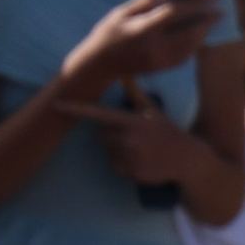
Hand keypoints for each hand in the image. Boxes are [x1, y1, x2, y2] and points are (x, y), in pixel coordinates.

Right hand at [64, 0, 220, 92]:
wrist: (98, 65)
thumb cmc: (107, 34)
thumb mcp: (119, 13)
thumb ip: (142, 2)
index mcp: (142, 30)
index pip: (174, 13)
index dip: (193, 3)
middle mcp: (154, 47)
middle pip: (189, 33)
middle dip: (206, 22)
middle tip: (219, 11)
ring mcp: (158, 60)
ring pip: (190, 47)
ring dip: (203, 34)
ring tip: (211, 22)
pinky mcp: (160, 68)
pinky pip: (184, 57)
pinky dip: (193, 45)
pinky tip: (198, 36)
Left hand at [72, 80, 193, 191]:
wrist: (187, 159)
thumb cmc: (167, 131)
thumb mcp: (152, 111)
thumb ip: (134, 93)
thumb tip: (125, 73)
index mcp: (132, 121)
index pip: (97, 113)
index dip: (76, 108)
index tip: (57, 105)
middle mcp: (129, 138)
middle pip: (101, 135)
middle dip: (110, 135)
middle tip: (130, 136)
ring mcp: (130, 156)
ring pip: (107, 152)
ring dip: (117, 150)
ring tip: (138, 149)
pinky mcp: (132, 172)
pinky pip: (115, 167)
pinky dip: (123, 165)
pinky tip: (139, 161)